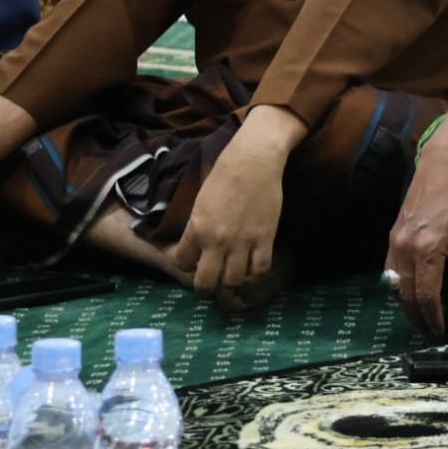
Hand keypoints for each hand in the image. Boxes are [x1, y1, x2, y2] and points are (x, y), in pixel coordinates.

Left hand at [171, 106, 299, 298]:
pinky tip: (253, 266)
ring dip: (232, 281)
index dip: (187, 265)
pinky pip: (260, 269)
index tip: (194, 262)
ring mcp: (242, 241)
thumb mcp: (201, 202)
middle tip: (212, 282)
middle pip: (206, 282)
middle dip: (206, 287)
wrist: (253, 161)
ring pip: (234, 280)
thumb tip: (197, 244)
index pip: (182, 263)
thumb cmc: (224, 174)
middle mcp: (216, 240)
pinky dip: (256, 273)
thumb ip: (197, 226)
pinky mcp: (265, 238)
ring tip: (234, 273)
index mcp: (196, 228)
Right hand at [385, 148, 447, 335]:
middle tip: (429, 331)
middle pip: (406, 295)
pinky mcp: (391, 236)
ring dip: (406, 304)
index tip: (440, 330)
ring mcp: (394, 243)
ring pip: (395, 285)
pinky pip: (390, 270)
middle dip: (417, 316)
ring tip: (420, 317)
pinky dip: (398, 286)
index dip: (433, 317)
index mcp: (427, 251)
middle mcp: (405, 249)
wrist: (441, 169)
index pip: (426, 296)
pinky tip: (409, 292)